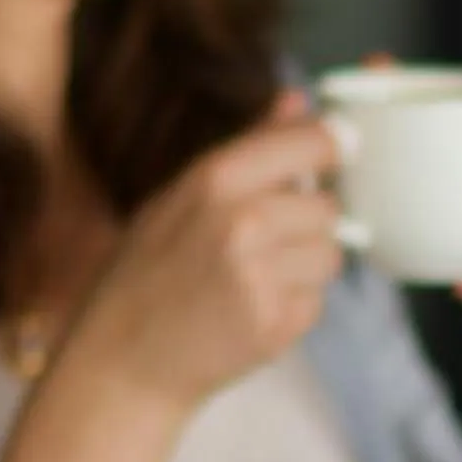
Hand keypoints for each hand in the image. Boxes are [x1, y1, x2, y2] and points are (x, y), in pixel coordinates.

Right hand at [62, 91, 343, 415]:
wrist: (122, 360)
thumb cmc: (148, 272)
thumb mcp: (181, 195)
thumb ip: (248, 147)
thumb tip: (299, 100)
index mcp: (214, 179)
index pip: (312, 142)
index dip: (333, 146)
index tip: (339, 151)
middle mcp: (242, 223)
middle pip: (328, 206)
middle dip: (309, 223)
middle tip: (265, 243)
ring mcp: (261, 277)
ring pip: (330, 255)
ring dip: (306, 267)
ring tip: (254, 279)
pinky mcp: (276, 325)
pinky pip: (318, 302)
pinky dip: (296, 306)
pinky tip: (251, 310)